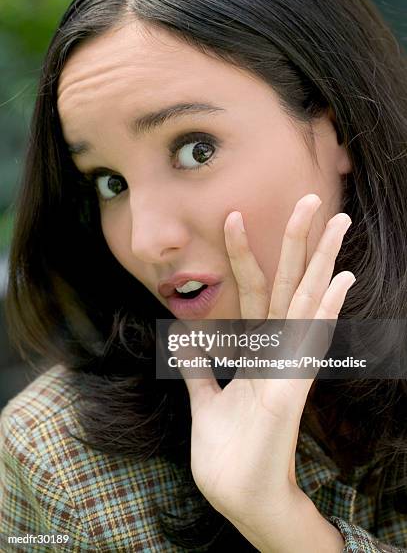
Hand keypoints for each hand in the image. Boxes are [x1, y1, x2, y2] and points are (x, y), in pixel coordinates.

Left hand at [174, 194, 354, 549]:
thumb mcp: (204, 398)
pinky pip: (311, 340)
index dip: (243, 253)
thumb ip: (197, 366)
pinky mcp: (293, 385)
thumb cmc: (226, 449)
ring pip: (306, 300)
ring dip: (322, 261)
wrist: (237, 493)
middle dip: (298, 241)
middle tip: (309, 199)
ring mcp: (289, 363)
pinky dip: (326, 309)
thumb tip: (182, 335)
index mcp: (255, 350)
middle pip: (288, 283)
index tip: (231, 216)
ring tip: (338, 222)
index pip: (252, 290)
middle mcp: (276, 348)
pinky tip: (340, 279)